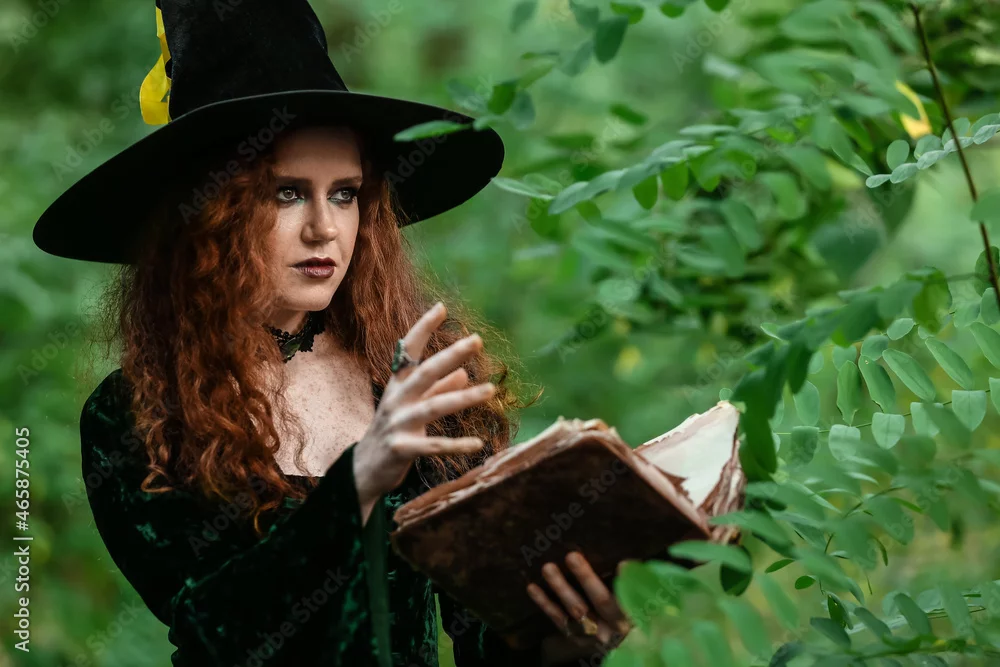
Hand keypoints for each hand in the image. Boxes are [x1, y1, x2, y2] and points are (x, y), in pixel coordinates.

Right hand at [353, 302, 492, 523]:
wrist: (364, 470)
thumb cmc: (393, 433)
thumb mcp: (413, 407)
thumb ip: (438, 390)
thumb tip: (465, 373)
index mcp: (398, 385)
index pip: (409, 351)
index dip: (424, 328)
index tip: (441, 307)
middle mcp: (396, 399)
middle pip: (425, 372)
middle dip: (451, 355)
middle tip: (477, 340)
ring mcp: (397, 424)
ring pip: (433, 407)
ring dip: (464, 398)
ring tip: (491, 390)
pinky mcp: (401, 449)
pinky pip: (433, 446)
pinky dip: (456, 445)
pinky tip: (477, 443)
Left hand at [526, 552, 633, 662]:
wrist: (621, 646)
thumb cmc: (631, 618)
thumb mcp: (638, 607)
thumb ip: (632, 588)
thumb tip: (625, 564)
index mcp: (630, 619)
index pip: (629, 600)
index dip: (627, 584)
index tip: (622, 564)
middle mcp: (611, 630)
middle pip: (599, 603)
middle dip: (586, 578)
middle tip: (572, 556)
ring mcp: (591, 635)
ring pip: (575, 610)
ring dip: (560, 587)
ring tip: (548, 567)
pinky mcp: (575, 637)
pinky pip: (559, 619)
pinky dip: (545, 603)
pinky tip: (532, 587)